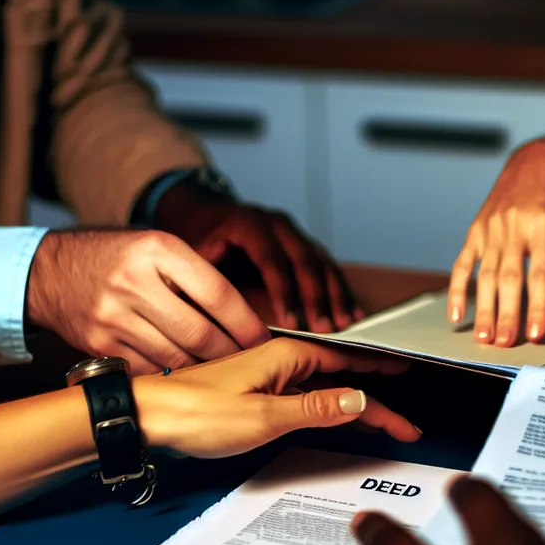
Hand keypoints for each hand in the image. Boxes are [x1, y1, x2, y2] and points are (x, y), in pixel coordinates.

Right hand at [27, 229, 270, 374]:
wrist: (50, 272)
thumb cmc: (116, 258)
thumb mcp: (157, 248)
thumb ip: (195, 275)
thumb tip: (246, 317)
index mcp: (157, 250)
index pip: (217, 293)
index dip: (246, 322)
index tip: (264, 339)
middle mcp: (133, 282)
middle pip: (199, 333)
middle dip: (231, 353)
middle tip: (250, 361)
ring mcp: (113, 317)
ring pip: (177, 358)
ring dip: (206, 369)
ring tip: (224, 369)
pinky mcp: (99, 345)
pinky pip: (150, 370)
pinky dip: (173, 375)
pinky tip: (187, 373)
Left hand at [134, 337, 419, 456]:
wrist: (147, 416)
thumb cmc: (194, 412)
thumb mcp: (263, 416)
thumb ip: (315, 409)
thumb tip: (360, 401)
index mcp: (288, 357)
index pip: (351, 366)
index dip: (383, 379)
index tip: (409, 380)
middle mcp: (281, 360)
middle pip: (343, 380)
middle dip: (378, 402)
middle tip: (404, 425)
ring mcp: (269, 376)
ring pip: (326, 390)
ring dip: (355, 408)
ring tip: (382, 425)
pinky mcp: (257, 392)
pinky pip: (306, 397)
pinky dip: (329, 409)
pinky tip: (334, 417)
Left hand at [156, 182, 360, 332]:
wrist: (204, 213)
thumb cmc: (196, 240)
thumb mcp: (191, 254)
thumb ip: (204, 280)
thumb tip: (216, 320)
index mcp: (249, 223)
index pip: (272, 259)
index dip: (284, 292)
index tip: (292, 323)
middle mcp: (278, 224)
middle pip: (305, 260)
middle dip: (318, 298)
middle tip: (325, 330)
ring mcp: (295, 233)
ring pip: (323, 263)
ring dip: (336, 296)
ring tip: (345, 325)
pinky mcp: (305, 245)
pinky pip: (328, 267)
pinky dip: (341, 291)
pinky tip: (353, 313)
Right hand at [449, 138, 544, 346]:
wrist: (538, 157)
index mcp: (544, 225)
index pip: (541, 274)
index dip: (537, 305)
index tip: (535, 333)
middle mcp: (515, 226)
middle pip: (509, 278)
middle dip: (506, 313)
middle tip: (505, 343)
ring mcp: (492, 227)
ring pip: (485, 274)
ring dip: (483, 308)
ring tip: (485, 337)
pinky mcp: (476, 228)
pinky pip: (463, 262)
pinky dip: (457, 289)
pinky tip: (457, 315)